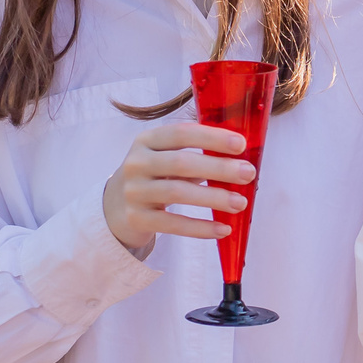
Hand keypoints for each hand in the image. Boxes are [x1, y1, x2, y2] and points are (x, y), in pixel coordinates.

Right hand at [101, 118, 254, 253]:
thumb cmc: (154, 176)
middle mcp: (137, 163)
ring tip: (240, 203)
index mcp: (147, 140)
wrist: (114, 207)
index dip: (211, 137)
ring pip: (177, 193)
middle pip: (181, 163)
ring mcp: (134, 192)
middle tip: (248, 173)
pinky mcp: (137, 218)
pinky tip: (222, 229)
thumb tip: (241, 159)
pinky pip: (172, 224)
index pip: (181, 133)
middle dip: (218, 168)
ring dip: (213, 198)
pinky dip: (200, 228)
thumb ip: (195, 153)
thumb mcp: (165, 156)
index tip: (241, 144)